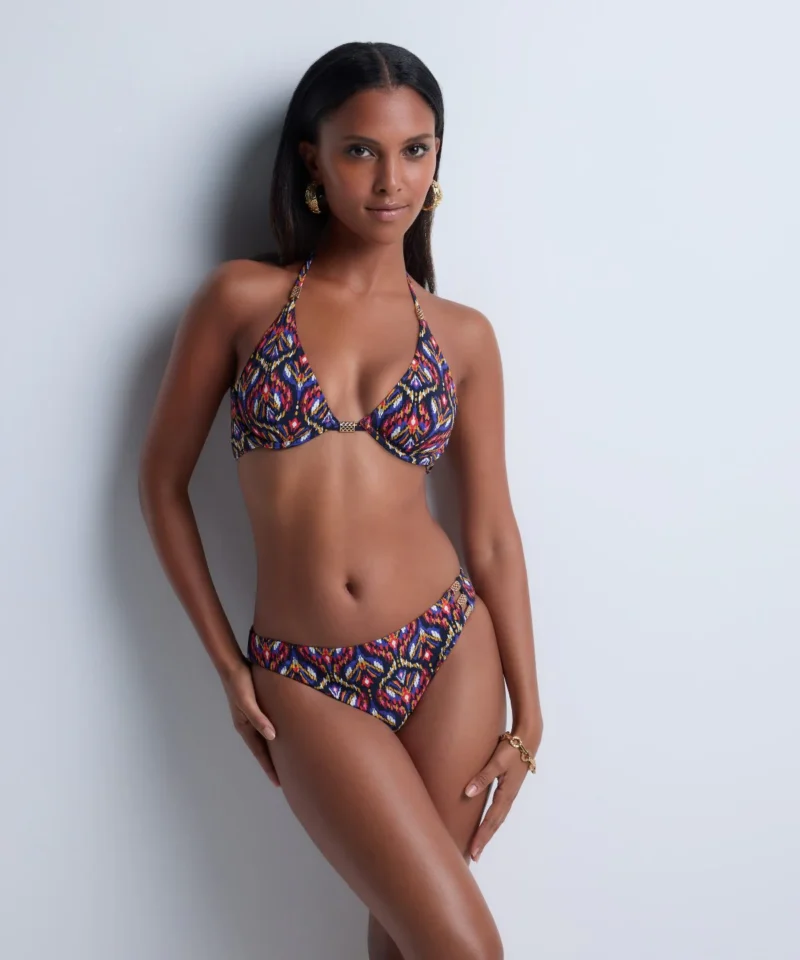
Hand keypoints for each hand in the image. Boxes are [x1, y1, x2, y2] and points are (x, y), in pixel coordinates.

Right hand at [219, 658, 280, 787]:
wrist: (231, 665)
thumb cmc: (239, 683)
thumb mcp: (248, 701)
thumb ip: (259, 718)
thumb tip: (272, 737)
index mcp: (244, 726)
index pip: (259, 753)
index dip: (269, 768)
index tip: (278, 783)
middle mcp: (246, 724)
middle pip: (261, 749)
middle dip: (270, 764)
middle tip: (283, 778)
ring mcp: (249, 716)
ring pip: (263, 739)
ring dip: (271, 751)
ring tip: (284, 761)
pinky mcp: (254, 707)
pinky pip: (264, 727)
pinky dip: (271, 736)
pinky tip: (279, 735)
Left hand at [464, 719, 541, 861]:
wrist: (528, 739)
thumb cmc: (511, 749)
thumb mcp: (496, 761)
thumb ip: (482, 777)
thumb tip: (467, 793)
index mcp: (506, 794)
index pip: (491, 820)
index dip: (482, 836)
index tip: (474, 851)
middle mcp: (508, 797)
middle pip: (495, 824)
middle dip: (484, 839)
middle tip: (474, 856)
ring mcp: (509, 794)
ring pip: (498, 818)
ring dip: (488, 832)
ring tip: (479, 844)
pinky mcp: (508, 788)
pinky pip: (499, 810)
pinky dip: (492, 820)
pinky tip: (487, 822)